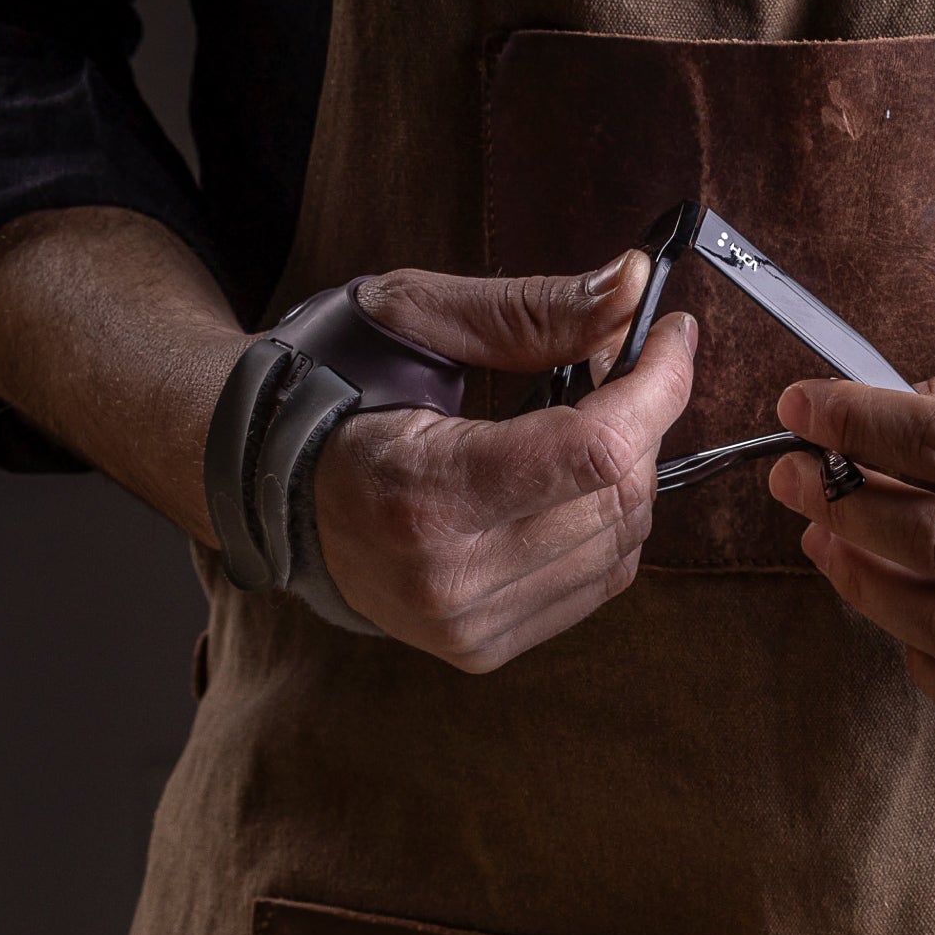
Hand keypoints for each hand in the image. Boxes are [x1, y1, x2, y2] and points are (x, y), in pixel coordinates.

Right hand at [311, 253, 697, 671]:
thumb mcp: (416, 320)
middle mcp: (449, 577)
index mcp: (424, 493)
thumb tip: (633, 288)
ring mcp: (466, 624)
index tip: (671, 334)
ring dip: (629, 470)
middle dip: (644, 419)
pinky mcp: (481, 646)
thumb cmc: (334, 386)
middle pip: (618, 498)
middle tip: (619, 363)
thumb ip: (530, 308)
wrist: (263, 482)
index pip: (594, 450)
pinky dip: (605, 520)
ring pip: (622, 545)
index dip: (657, 385)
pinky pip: (597, 583)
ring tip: (587, 417)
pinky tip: (568, 479)